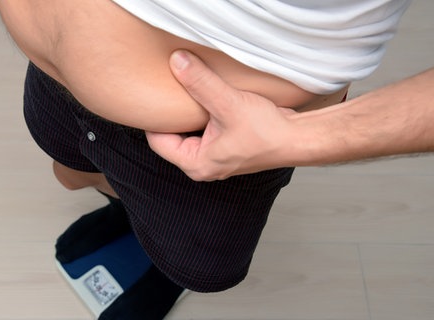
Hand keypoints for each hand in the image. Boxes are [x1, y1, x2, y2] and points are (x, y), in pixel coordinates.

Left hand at [146, 50, 298, 180]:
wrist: (298, 138)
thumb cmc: (267, 132)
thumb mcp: (228, 103)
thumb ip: (200, 83)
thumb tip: (177, 62)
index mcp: (196, 164)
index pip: (158, 141)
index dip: (155, 118)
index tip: (155, 96)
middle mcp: (203, 165)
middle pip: (171, 137)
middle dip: (171, 116)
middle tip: (170, 93)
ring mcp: (214, 158)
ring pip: (188, 133)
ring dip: (188, 115)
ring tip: (188, 95)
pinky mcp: (225, 148)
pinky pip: (203, 131)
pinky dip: (201, 117)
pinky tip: (207, 101)